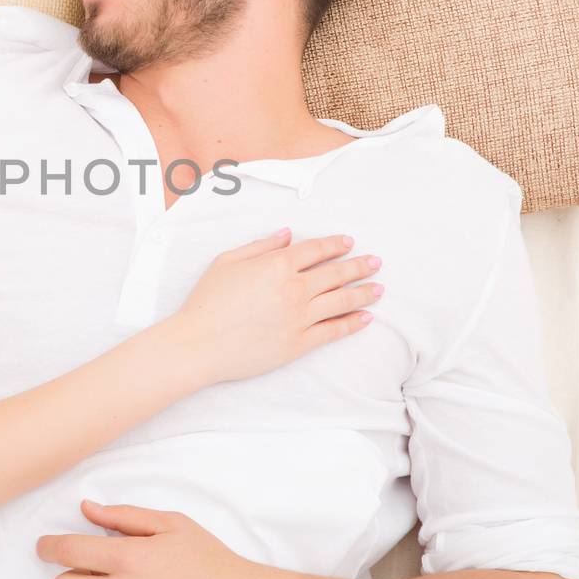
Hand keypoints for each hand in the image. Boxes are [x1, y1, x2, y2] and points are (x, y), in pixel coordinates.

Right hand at [175, 230, 380, 384]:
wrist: (200, 344)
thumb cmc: (207, 302)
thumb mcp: (227, 262)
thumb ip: (260, 246)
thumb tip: (287, 234)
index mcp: (276, 265)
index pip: (315, 250)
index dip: (334, 244)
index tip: (349, 242)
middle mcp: (294, 289)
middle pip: (336, 274)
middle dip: (359, 266)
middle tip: (376, 262)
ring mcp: (299, 317)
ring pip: (341, 301)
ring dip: (363, 293)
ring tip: (379, 288)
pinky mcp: (299, 343)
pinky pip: (333, 331)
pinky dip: (352, 323)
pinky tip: (365, 317)